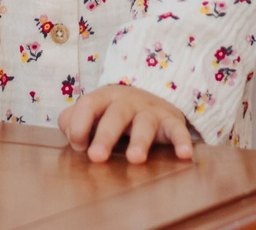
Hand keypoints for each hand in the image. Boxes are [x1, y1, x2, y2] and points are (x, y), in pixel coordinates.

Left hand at [59, 83, 195, 163]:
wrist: (152, 95)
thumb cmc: (113, 112)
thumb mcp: (93, 112)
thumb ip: (73, 121)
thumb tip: (71, 136)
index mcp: (103, 98)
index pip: (88, 105)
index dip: (79, 124)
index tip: (77, 146)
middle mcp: (127, 102)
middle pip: (115, 115)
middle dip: (105, 135)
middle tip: (96, 157)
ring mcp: (150, 111)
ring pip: (145, 124)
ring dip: (140, 141)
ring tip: (135, 159)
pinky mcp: (171, 121)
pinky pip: (177, 130)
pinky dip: (182, 141)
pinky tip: (184, 155)